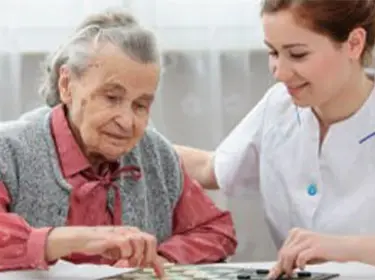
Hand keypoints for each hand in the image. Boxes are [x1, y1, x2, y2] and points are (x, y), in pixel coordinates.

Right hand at [46, 226, 163, 277]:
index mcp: (134, 232)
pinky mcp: (113, 237)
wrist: (83, 238)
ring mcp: (122, 232)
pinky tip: (119, 260)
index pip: (151, 243)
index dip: (157, 260)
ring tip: (127, 263)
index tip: (161, 274)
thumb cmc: (102, 244)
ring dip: (136, 256)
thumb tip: (143, 265)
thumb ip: (132, 254)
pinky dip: (125, 255)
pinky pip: (126, 246)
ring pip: (140, 242)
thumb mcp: (120, 250)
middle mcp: (130, 231)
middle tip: (139, 266)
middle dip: (147, 256)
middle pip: (150, 240)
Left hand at [268, 228, 352, 278]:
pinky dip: (299, 265)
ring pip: (289, 255)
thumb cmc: (327, 250)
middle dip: (281, 266)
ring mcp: (307, 239)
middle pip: (283, 252)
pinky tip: (302, 268)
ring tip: (292, 273)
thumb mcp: (308, 252)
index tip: (273, 273)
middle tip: (284, 275)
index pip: (282, 249)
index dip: (278, 263)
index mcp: (296, 233)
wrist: (345, 247)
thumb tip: (283, 267)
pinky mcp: (315, 246)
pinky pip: (300, 257)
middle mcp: (300, 234)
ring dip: (288, 267)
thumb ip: (295, 257)